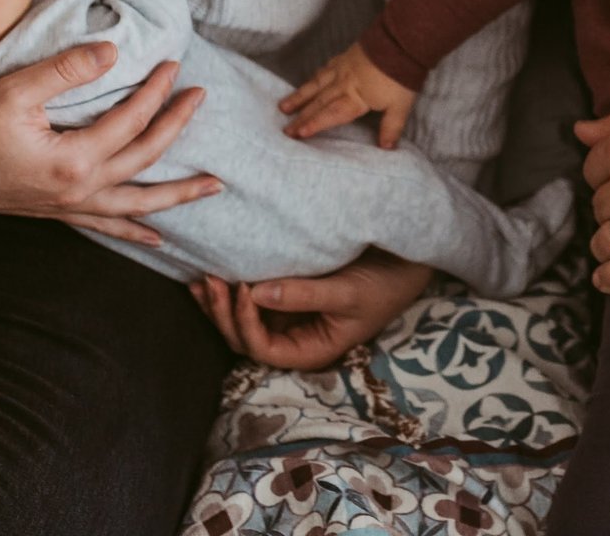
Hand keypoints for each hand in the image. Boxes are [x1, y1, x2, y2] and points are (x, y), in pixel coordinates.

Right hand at [0, 43, 218, 245]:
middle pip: (146, 158)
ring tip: (214, 187)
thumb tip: (113, 51)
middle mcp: (79, 191)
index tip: (173, 64)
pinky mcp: (56, 212)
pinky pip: (107, 226)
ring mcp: (69, 207)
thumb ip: (66, 70)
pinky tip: (157, 237)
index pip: (132, 120)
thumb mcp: (14, 90)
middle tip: (201, 97)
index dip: (156, 90)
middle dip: (178, 126)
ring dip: (178, 194)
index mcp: (72, 161)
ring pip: (137, 204)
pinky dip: (135, 230)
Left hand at [191, 250, 434, 369]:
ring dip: (218, 303)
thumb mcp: (349, 292)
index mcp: (312, 350)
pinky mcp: (287, 294)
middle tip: (210, 279)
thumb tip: (255, 294)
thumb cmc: (386, 282)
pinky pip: (250, 298)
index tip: (243, 288)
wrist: (408, 260)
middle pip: (244, 338)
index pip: (264, 349)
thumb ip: (303, 295)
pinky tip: (214, 270)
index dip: (245, 323)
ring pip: (241, 321)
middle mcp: (295, 339)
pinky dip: (230, 288)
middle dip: (222, 314)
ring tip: (201, 277)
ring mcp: (288, 317)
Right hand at [277, 44, 417, 148]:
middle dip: (301, 117)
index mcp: (355, 98)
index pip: (332, 114)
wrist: (400, 42)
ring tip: (283, 107)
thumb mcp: (400, 105)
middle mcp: (343, 84)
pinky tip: (310, 81)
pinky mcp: (345, 56)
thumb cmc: (401, 76)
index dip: (315, 124)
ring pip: (315, 85)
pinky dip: (314, 78)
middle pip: (319, 103)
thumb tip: (386, 148)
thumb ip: (391, 127)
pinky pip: (324, 69)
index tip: (298, 134)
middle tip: (285, 130)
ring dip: (299, 97)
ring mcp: (342, 68)